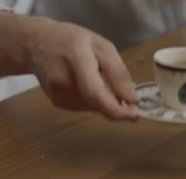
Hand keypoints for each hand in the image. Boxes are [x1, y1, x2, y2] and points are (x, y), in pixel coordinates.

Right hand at [23, 17, 138, 119]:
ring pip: (92, 107)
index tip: (134, 115)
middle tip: (130, 105)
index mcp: (77, 61)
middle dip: (116, 108)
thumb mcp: (102, 46)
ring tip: (104, 83)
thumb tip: (132, 99)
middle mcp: (63, 81)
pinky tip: (90, 86)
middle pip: (96, 104)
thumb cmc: (73, 40)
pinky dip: (94, 101)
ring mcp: (57, 94)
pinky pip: (84, 107)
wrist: (36, 43)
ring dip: (105, 102)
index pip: (96, 94)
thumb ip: (118, 72)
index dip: (116, 109)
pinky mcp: (56, 102)